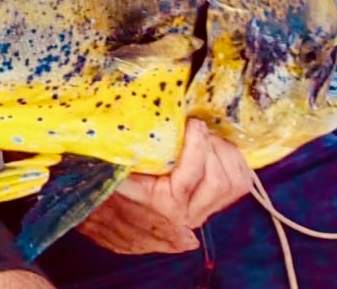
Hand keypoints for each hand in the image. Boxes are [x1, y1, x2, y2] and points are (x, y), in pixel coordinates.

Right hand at [77, 119, 253, 253]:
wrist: (100, 218)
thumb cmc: (103, 185)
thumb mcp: (109, 167)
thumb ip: (122, 151)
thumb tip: (131, 120)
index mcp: (160, 202)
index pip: (192, 172)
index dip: (196, 142)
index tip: (190, 122)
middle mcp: (185, 214)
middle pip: (221, 180)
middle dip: (214, 147)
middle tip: (198, 128)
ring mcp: (200, 214)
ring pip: (234, 185)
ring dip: (226, 155)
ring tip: (207, 138)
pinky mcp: (208, 209)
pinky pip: (237, 187)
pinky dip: (233, 164)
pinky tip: (215, 150)